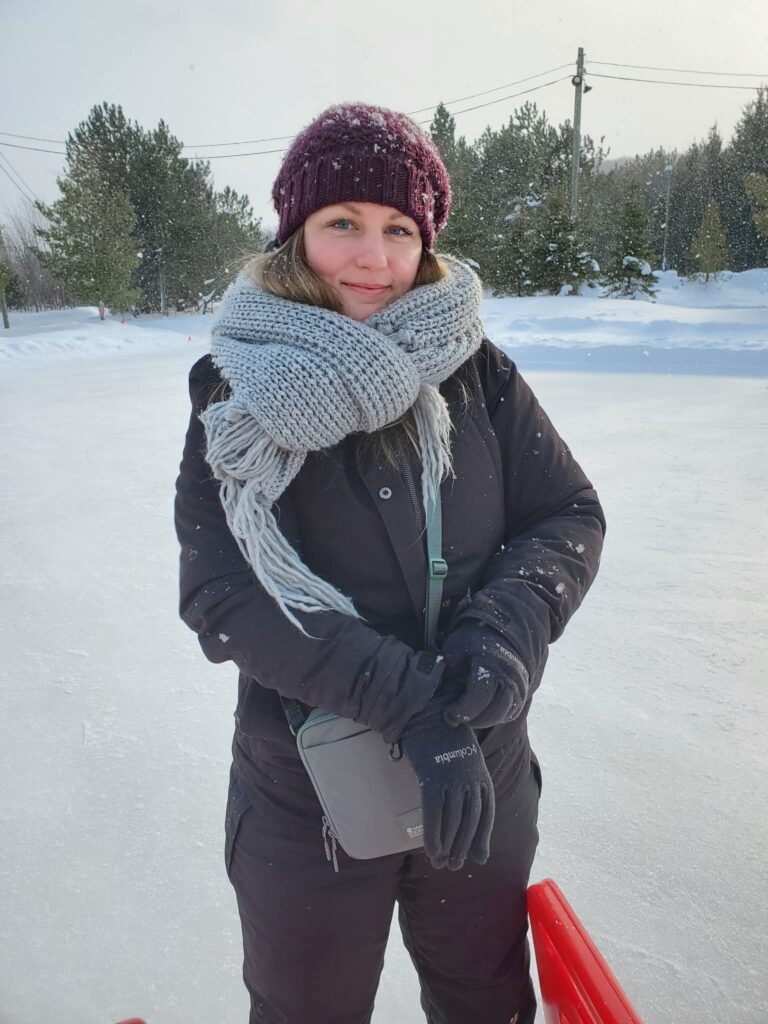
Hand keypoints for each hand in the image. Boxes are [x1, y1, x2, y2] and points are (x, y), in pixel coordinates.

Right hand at [399, 703, 494, 870]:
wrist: (428, 715)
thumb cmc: (445, 739)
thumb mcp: (464, 760)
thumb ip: (468, 782)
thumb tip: (467, 806)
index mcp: (481, 776)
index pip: (486, 814)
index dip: (482, 837)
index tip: (479, 857)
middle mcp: (470, 780)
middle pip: (470, 821)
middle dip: (463, 846)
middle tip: (455, 865)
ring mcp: (452, 780)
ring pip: (453, 821)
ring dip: (448, 846)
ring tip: (441, 863)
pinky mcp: (432, 779)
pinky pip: (434, 813)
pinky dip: (433, 835)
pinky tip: (431, 851)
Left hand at [440, 621, 529, 728]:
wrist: (497, 634)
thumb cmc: (472, 642)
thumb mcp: (454, 649)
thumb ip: (446, 670)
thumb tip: (436, 692)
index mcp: (492, 665)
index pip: (479, 696)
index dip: (461, 710)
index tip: (447, 712)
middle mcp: (510, 679)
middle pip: (492, 713)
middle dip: (470, 719)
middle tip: (453, 716)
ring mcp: (519, 689)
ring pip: (501, 717)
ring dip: (480, 721)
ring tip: (464, 713)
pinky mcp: (521, 696)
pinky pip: (508, 715)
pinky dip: (491, 718)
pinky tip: (477, 711)